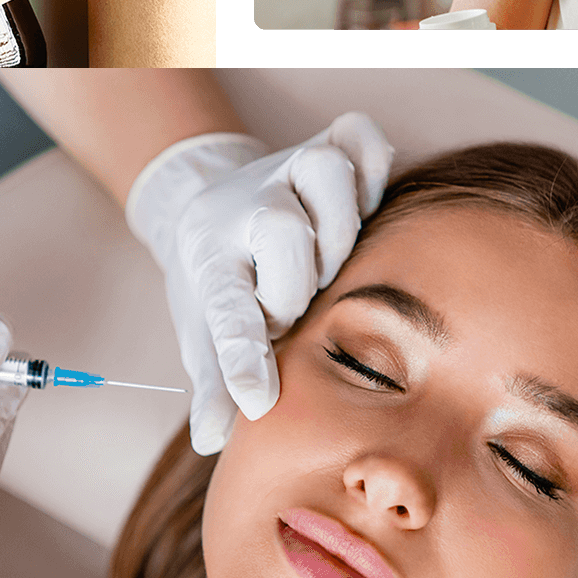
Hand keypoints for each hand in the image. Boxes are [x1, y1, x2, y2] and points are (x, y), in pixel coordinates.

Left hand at [126, 113, 395, 454]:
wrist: (212, 204)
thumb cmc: (221, 281)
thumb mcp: (203, 331)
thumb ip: (213, 383)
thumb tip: (208, 440)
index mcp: (211, 261)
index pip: (224, 311)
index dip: (242, 357)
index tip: (256, 400)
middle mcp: (246, 207)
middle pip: (281, 229)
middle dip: (297, 283)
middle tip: (295, 308)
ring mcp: (285, 170)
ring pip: (324, 172)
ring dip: (339, 223)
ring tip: (332, 260)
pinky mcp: (322, 144)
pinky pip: (360, 137)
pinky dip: (374, 163)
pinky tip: (368, 202)